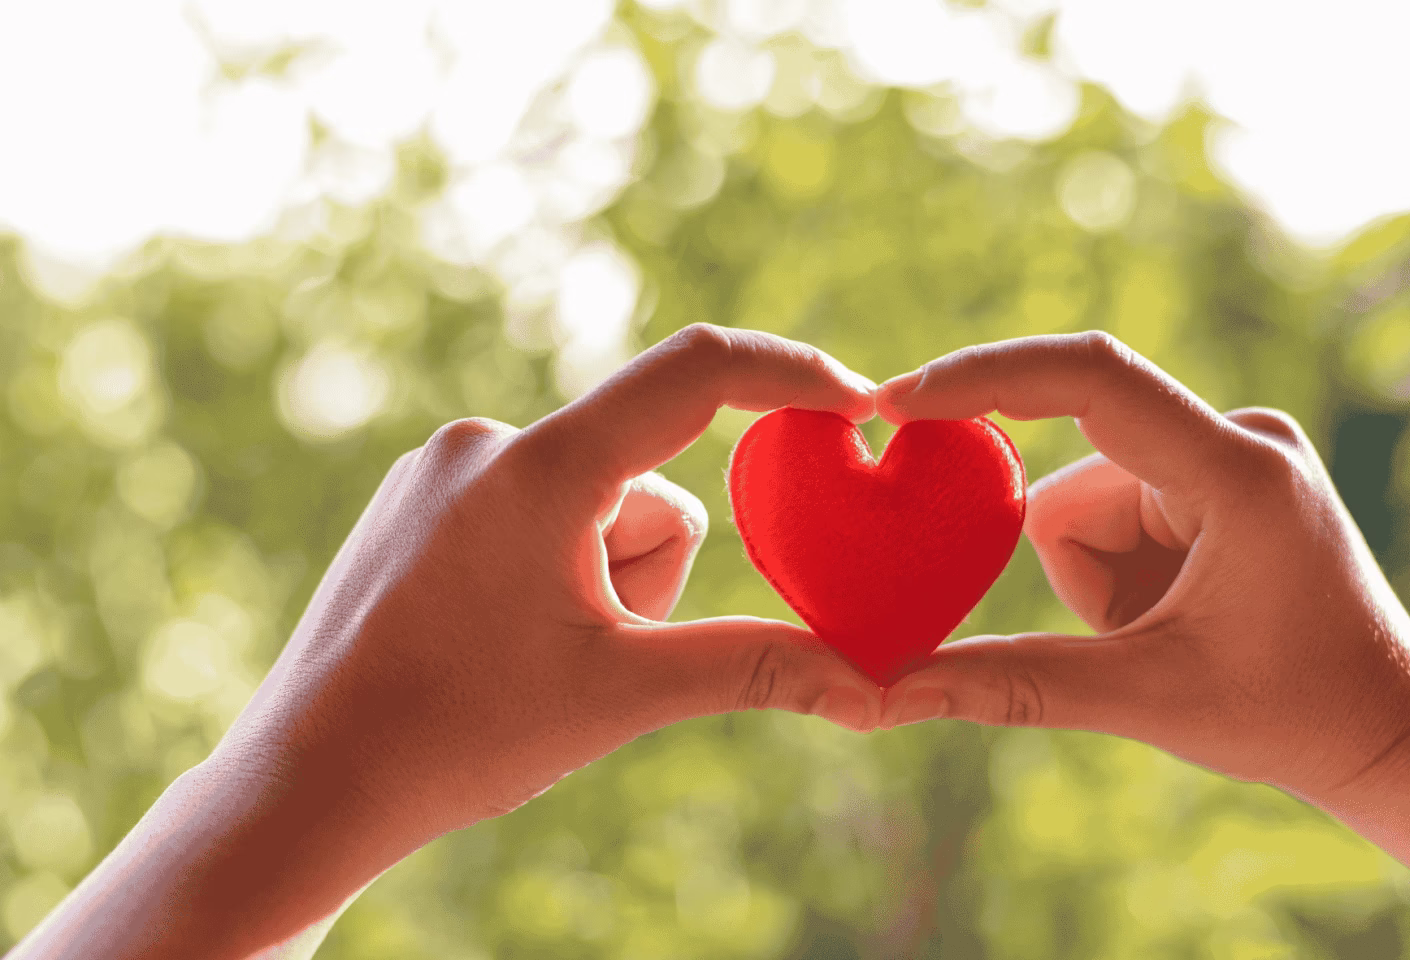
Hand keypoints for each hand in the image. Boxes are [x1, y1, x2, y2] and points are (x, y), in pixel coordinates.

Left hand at [15, 324, 882, 959]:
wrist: (308, 783)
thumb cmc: (457, 737)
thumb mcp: (622, 696)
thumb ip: (757, 667)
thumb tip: (875, 686)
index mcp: (540, 469)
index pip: (694, 374)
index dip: (789, 376)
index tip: (858, 406)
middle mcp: (487, 442)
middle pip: (648, 486)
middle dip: (647, 574)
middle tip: (584, 655)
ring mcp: (445, 467)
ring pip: (595, 506)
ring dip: (599, 578)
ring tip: (527, 654)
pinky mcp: (422, 496)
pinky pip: (536, 511)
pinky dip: (551, 567)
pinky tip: (492, 635)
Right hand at [874, 330, 1409, 881]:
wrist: (1384, 729)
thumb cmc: (1293, 715)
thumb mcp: (1146, 699)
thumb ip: (1014, 685)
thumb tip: (890, 693)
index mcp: (1235, 472)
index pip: (1091, 380)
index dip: (984, 379)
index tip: (896, 402)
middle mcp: (1235, 437)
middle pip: (1070, 479)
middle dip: (1079, 574)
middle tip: (1137, 637)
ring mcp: (1226, 450)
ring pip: (1079, 500)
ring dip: (1095, 579)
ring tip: (1167, 633)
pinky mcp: (1212, 472)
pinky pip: (1106, 506)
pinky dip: (1112, 570)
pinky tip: (1171, 612)